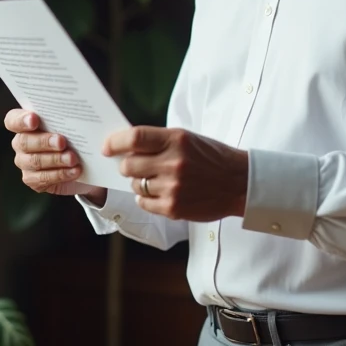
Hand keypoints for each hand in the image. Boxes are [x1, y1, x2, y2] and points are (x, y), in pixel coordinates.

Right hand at [4, 109, 104, 203]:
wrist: (86, 165)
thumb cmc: (78, 138)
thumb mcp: (79, 127)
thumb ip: (77, 122)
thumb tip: (90, 127)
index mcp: (27, 124)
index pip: (13, 120)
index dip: (21, 120)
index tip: (34, 119)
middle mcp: (22, 143)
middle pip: (23, 141)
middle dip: (44, 141)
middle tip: (62, 142)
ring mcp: (25, 162)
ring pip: (34, 161)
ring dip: (55, 159)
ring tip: (73, 158)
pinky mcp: (33, 179)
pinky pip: (42, 178)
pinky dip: (60, 174)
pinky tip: (74, 171)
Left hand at [103, 127, 247, 220]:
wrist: (238, 182)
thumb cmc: (210, 157)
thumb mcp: (187, 139)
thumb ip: (158, 141)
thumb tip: (124, 147)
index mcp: (176, 140)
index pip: (134, 138)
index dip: (115, 142)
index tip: (107, 147)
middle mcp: (173, 163)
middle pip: (128, 165)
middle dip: (126, 165)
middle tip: (133, 165)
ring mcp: (173, 187)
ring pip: (135, 185)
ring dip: (139, 182)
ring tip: (156, 180)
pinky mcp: (173, 208)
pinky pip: (144, 203)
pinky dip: (146, 198)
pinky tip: (160, 193)